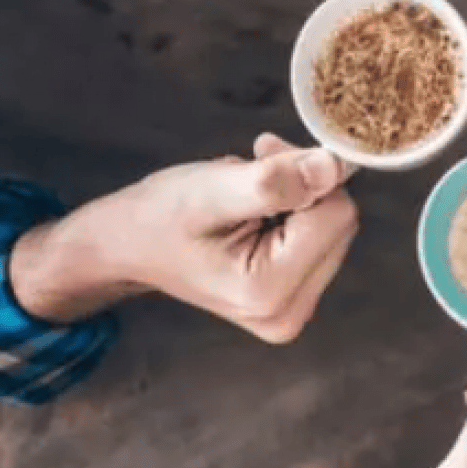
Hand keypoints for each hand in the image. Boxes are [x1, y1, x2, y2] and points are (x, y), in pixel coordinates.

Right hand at [10, 133, 358, 343]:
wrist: (127, 247)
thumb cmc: (159, 217)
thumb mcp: (211, 190)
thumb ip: (274, 181)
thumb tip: (333, 167)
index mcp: (269, 292)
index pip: (335, 213)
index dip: (306, 172)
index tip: (263, 153)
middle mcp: (289, 314)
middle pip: (339, 223)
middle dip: (302, 186)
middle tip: (253, 169)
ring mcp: (292, 312)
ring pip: (333, 228)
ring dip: (298, 198)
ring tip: (245, 197)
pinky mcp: (293, 301)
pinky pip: (320, 240)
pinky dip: (295, 215)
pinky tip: (256, 213)